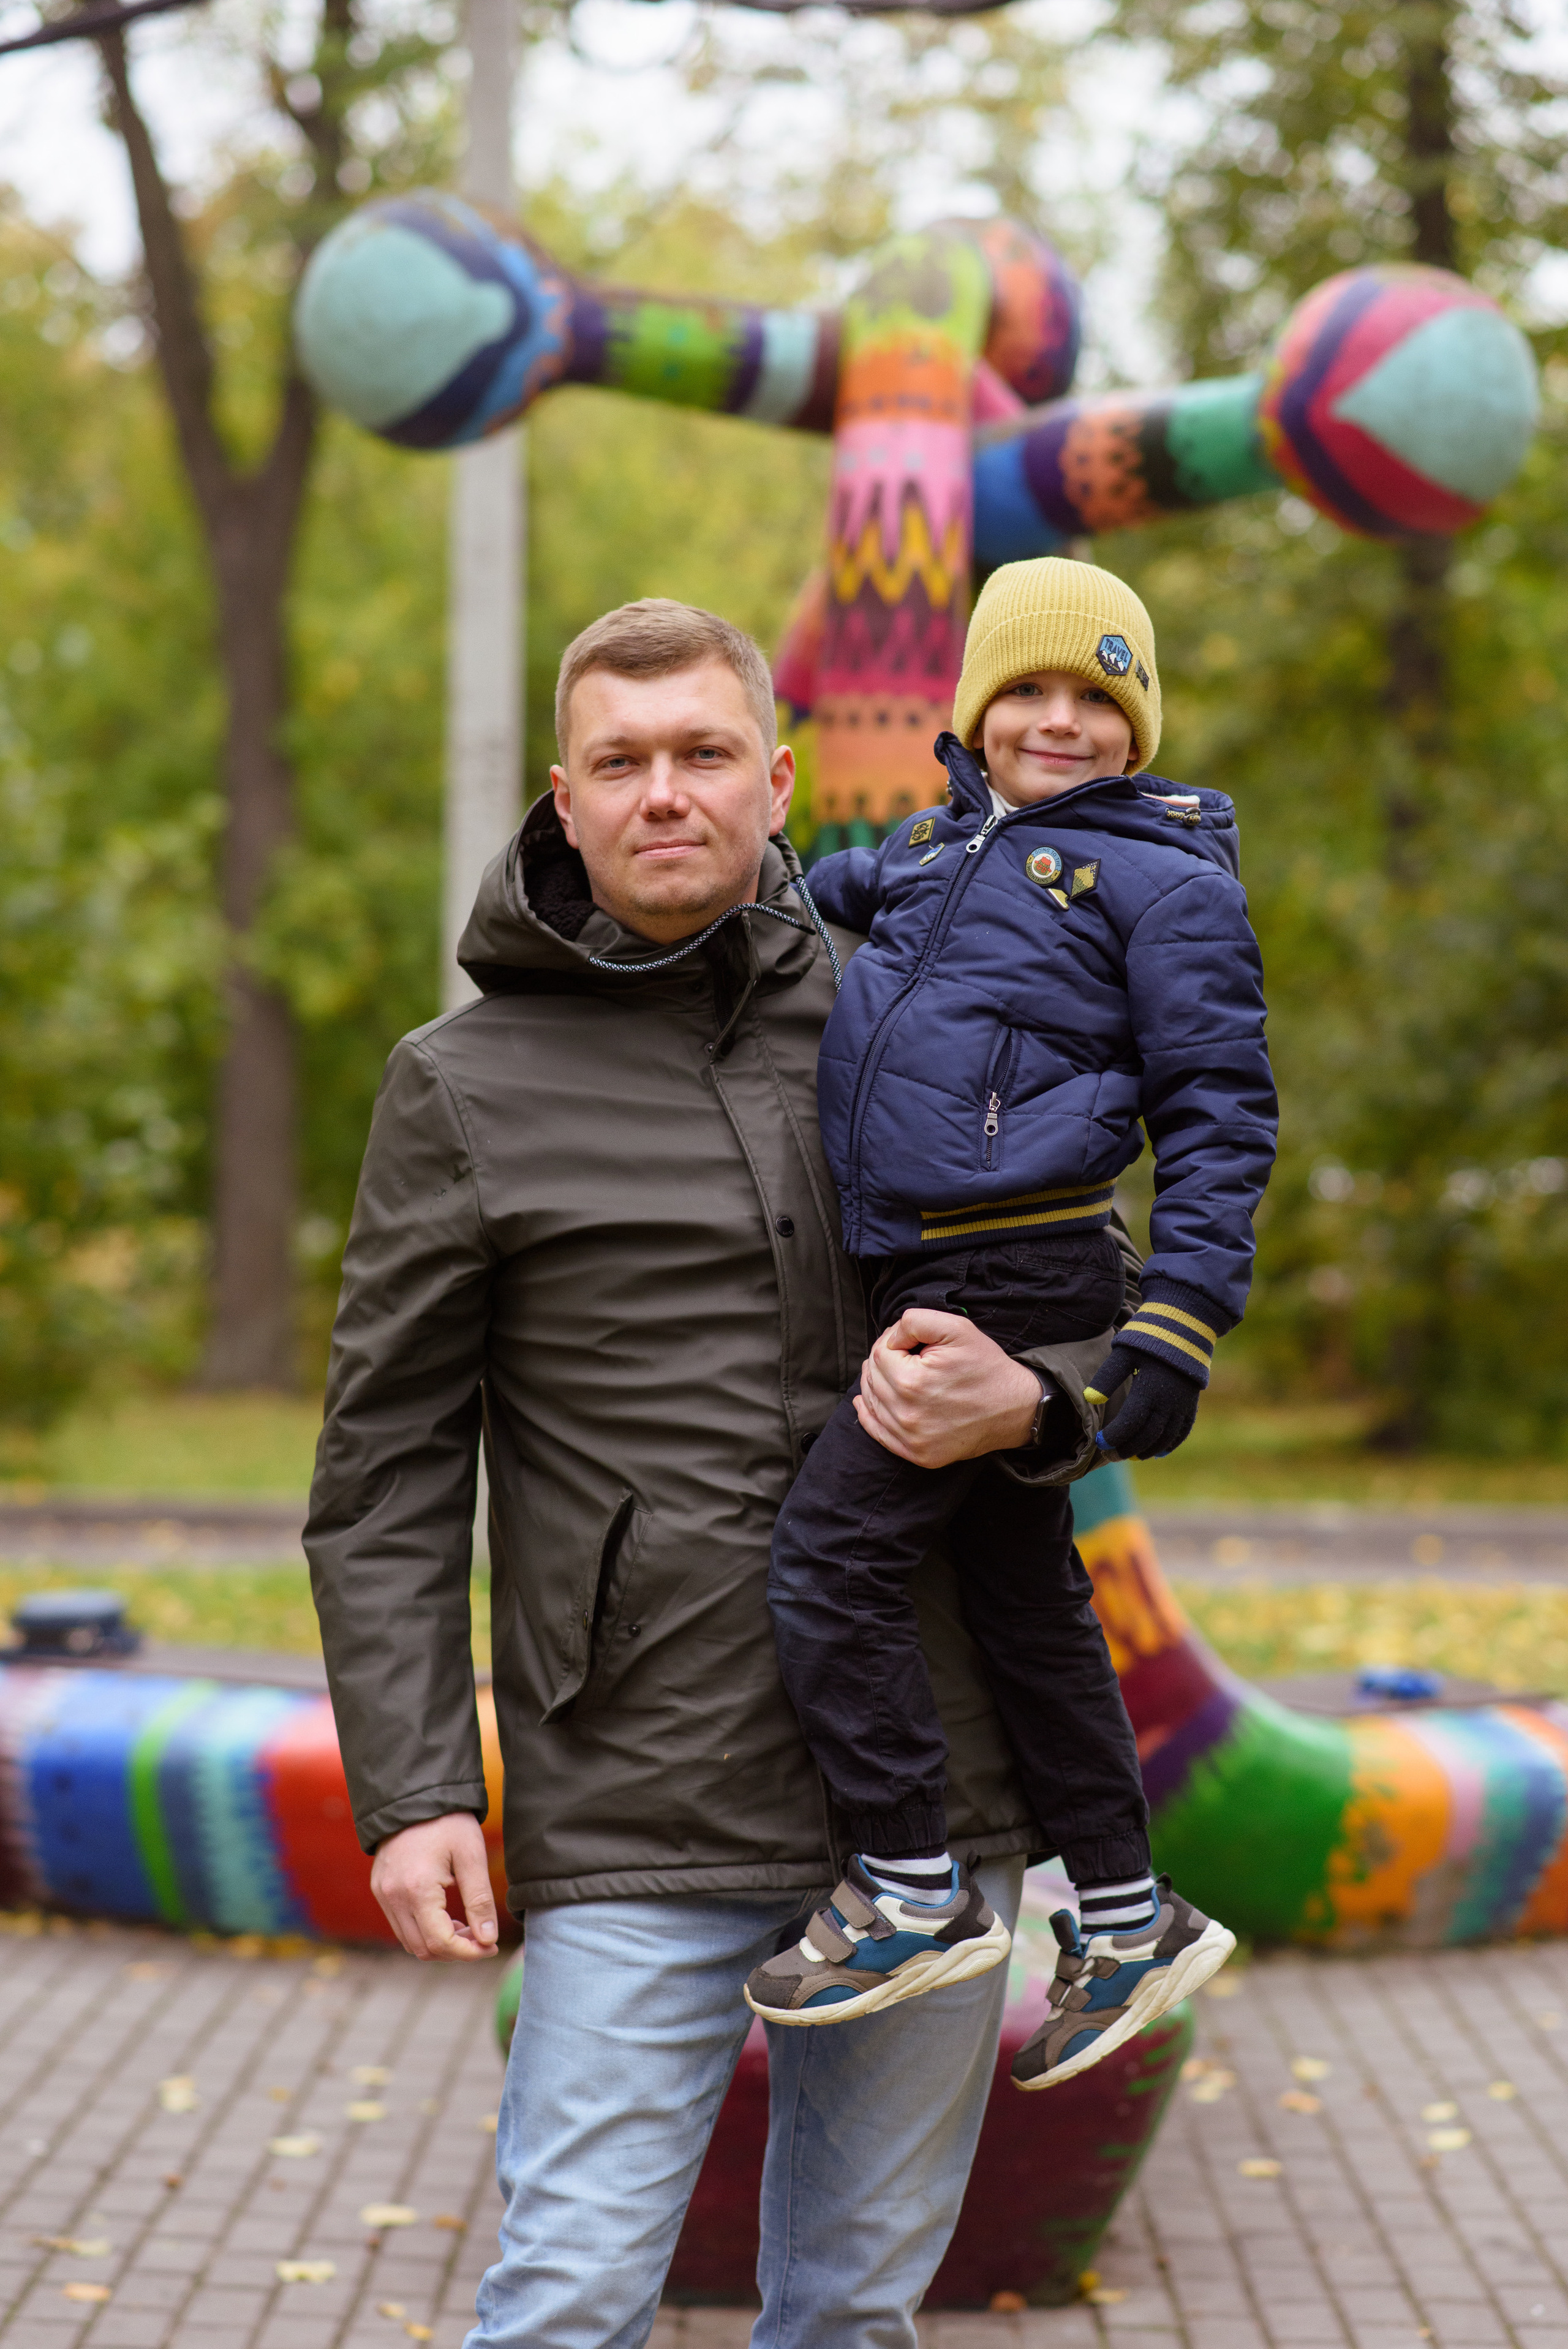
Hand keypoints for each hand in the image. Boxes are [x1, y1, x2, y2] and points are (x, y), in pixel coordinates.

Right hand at [370, 1812, 500, 1962]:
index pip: (441, 1943)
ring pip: (409, 1942)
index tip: (491, 1946)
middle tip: (482, 1938)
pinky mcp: (380, 1889)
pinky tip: (446, 1917)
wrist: (415, 1794)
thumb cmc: (448, 1822)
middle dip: (455, 1951)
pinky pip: (400, 1926)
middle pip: (422, 1949)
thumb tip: (488, 1940)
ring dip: (438, 1943)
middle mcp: (393, 1897)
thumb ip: (480, 1901)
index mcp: (417, 1889)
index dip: (469, 1953)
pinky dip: (423, 1931)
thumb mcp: (472, 1856)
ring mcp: (383, 1894)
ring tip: (466, 1927)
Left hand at [854, 1309, 1039, 1467]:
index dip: (892, 1341)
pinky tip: (868, 1403)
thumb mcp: (957, 1328)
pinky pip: (878, 1434)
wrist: (1015, 1408)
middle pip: (872, 1378)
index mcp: (913, 1381)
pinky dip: (869, 1416)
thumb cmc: (986, 1366)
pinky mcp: (918, 1455)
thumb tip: (890, 1336)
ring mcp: (912, 1439)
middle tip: (906, 1356)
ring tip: (894, 1374)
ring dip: (875, 1385)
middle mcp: (907, 1414)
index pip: (879, 1353)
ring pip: (871, 1404)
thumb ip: (915, 1321)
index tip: (911, 1342)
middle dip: (883, 1362)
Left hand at [1088, 1346, 1199, 1459]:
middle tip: (1110, 1456)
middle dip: (1127, 1449)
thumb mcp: (1124, 1352)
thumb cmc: (1149, 1337)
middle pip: (1147, 1436)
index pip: (1130, 1423)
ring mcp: (1183, 1405)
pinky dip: (1170, 1444)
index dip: (1114, 1437)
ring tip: (1130, 1457)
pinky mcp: (1191, 1403)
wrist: (1187, 1325)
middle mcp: (1169, 1402)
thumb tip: (1089, 1399)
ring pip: (1165, 1438)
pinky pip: (1183, 1431)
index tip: (1100, 1442)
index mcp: (1150, 1390)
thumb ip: (1107, 1377)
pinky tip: (1158, 1453)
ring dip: (1147, 1450)